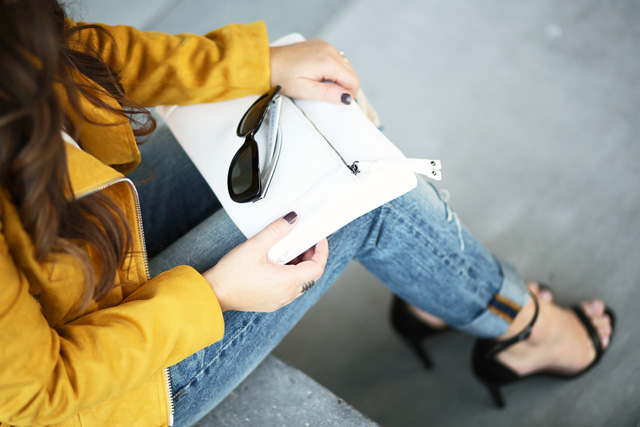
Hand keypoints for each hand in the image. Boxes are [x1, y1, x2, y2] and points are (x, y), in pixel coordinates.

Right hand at [203, 213, 328, 311]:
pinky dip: (290, 274)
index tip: (319, 239)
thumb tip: (292, 220)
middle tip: (302, 241)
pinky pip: (289, 288)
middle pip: (310, 275)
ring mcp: (279, 300)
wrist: (214, 294)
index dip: (322, 251)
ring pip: (300, 282)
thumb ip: (275, 231)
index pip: (317, 268)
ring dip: (299, 266)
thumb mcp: (254, 247)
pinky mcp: (271, 302)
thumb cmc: (231, 275)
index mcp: (286, 282)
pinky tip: (277, 263)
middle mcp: (286, 294)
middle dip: (310, 256)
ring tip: (287, 250)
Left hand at [270, 39, 360, 104]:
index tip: (338, 100)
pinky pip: (336, 59)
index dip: (349, 94)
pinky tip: (319, 74)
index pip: (353, 81)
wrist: (267, 63)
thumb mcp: (306, 90)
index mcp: (327, 62)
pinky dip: (332, 69)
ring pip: (345, 66)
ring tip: (320, 83)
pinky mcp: (321, 45)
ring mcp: (325, 45)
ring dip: (338, 78)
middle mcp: (329, 50)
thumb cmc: (282, 77)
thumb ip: (328, 94)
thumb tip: (346, 98)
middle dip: (343, 86)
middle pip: (351, 73)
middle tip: (327, 93)